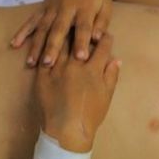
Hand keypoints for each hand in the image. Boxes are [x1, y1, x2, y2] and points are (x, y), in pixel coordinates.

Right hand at [11, 0, 112, 66]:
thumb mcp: (106, 5)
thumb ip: (101, 22)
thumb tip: (97, 39)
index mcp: (84, 8)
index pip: (83, 27)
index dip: (82, 42)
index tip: (81, 58)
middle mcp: (66, 8)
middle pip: (58, 29)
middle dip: (52, 46)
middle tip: (48, 63)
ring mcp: (52, 8)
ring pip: (43, 28)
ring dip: (36, 44)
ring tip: (31, 62)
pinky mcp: (43, 8)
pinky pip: (32, 20)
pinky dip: (22, 31)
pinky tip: (14, 44)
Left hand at [35, 33, 120, 152]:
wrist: (66, 131)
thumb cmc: (90, 116)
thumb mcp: (106, 96)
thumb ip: (111, 75)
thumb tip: (116, 59)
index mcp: (93, 69)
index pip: (102, 45)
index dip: (105, 38)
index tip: (105, 35)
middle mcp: (75, 64)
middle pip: (80, 39)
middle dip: (84, 31)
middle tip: (84, 27)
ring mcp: (57, 68)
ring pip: (61, 43)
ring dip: (65, 35)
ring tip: (66, 30)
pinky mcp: (42, 75)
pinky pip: (45, 56)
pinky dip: (48, 49)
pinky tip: (50, 45)